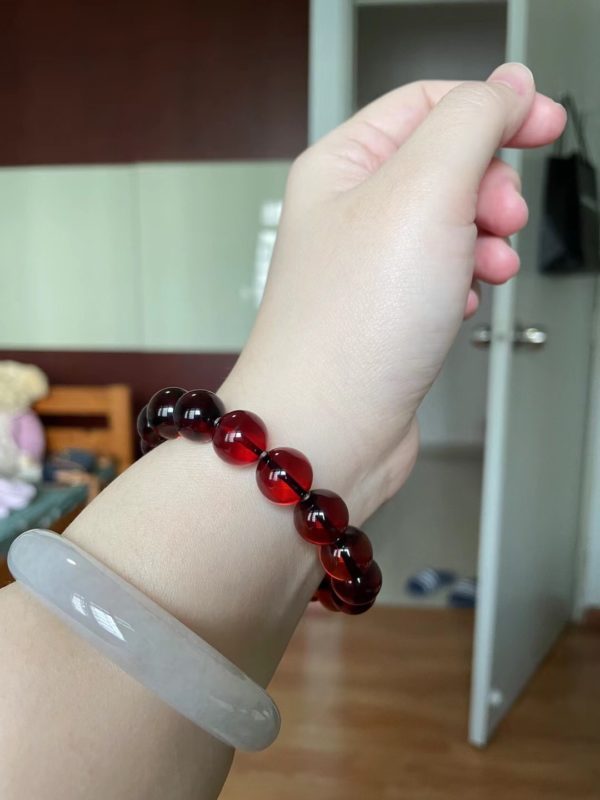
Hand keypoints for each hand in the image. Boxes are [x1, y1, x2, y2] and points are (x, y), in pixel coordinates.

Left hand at [221, 63, 565, 521]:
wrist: (329, 429)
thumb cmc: (351, 327)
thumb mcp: (424, 191)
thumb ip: (470, 123)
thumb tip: (504, 87)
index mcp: (342, 165)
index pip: (428, 102)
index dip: (493, 106)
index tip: (542, 125)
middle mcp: (350, 213)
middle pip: (445, 163)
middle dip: (490, 185)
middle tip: (500, 216)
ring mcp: (369, 266)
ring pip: (451, 224)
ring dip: (484, 239)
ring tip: (486, 266)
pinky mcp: (388, 313)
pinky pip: (444, 276)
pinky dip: (465, 283)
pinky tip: (459, 305)